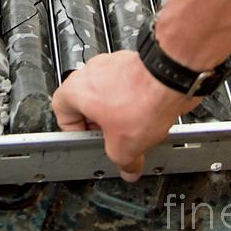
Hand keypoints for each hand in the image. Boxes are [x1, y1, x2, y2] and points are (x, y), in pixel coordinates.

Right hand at [52, 51, 196, 181]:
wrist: (169, 78)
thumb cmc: (141, 100)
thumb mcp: (124, 147)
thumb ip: (121, 162)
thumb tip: (127, 168)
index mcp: (76, 88)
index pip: (60, 111)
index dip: (74, 131)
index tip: (90, 140)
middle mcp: (91, 71)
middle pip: (88, 103)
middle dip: (102, 124)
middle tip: (113, 138)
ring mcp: (113, 63)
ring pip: (109, 93)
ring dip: (119, 111)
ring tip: (134, 128)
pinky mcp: (133, 63)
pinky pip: (128, 85)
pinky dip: (136, 99)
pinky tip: (148, 115)